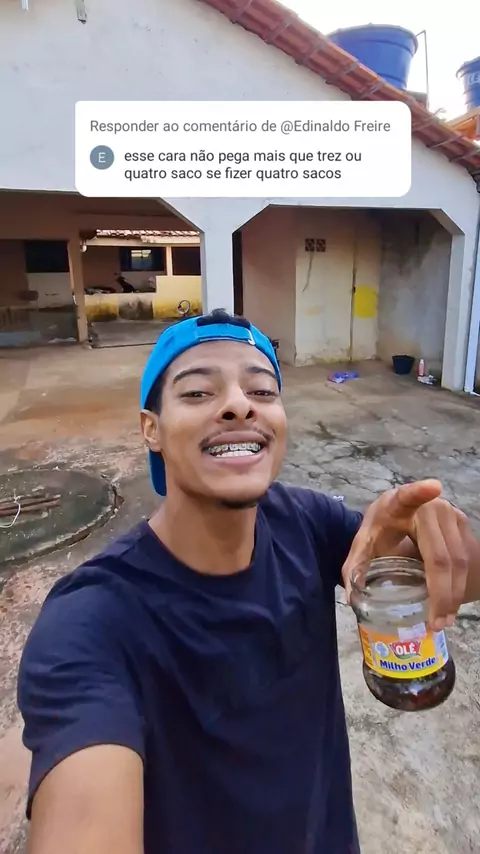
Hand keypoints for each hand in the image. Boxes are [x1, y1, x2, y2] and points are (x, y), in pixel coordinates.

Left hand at [342, 479, 470, 630]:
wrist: (400, 515)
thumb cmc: (380, 529)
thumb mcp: (364, 545)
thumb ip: (355, 568)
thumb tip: (351, 598)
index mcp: (397, 505)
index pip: (408, 495)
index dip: (420, 491)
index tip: (434, 488)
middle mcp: (430, 507)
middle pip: (441, 554)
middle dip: (441, 593)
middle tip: (436, 622)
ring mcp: (450, 514)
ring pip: (459, 561)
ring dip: (453, 595)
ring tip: (442, 621)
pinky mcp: (462, 525)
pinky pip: (465, 560)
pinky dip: (459, 587)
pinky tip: (449, 607)